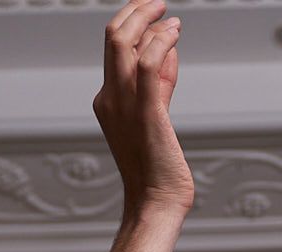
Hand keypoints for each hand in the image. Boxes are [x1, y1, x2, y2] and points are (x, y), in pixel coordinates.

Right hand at [95, 0, 193, 218]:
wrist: (156, 202)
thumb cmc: (158, 167)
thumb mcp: (156, 115)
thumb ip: (161, 83)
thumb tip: (169, 49)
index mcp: (107, 99)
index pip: (115, 48)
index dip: (135, 24)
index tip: (155, 14)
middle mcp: (109, 98)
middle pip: (113, 36)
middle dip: (136, 10)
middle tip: (158, 2)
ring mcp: (123, 105)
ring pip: (123, 42)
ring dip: (147, 18)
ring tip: (168, 15)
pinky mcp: (146, 112)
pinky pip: (149, 63)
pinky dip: (161, 41)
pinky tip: (175, 33)